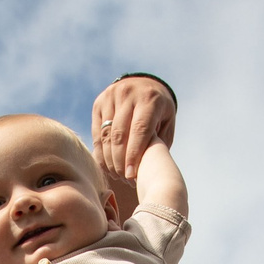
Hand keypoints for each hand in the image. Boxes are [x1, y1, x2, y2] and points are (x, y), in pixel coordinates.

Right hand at [90, 76, 175, 193]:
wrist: (144, 84)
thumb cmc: (159, 111)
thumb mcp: (166, 122)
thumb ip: (158, 141)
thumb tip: (146, 167)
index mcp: (150, 99)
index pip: (140, 130)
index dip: (134, 154)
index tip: (131, 175)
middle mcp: (128, 94)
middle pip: (120, 134)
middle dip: (120, 160)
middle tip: (124, 179)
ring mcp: (111, 96)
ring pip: (106, 134)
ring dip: (109, 158)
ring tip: (116, 175)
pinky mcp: (99, 102)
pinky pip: (97, 132)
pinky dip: (100, 151)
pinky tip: (106, 166)